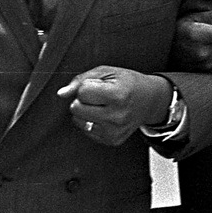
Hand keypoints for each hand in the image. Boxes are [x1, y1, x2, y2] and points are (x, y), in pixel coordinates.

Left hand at [57, 66, 171, 146]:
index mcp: (118, 96)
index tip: (97, 85)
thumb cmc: (127, 83)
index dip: (86, 86)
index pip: (82, 92)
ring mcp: (114, 131)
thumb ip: (81, 80)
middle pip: (76, 108)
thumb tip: (62, 93)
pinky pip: (86, 130)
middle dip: (82, 99)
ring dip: (84, 111)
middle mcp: (117, 116)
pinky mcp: (112, 140)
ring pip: (78, 121)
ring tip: (101, 105)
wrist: (149, 100)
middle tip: (97, 96)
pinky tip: (104, 115)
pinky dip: (90, 121)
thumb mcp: (107, 72)